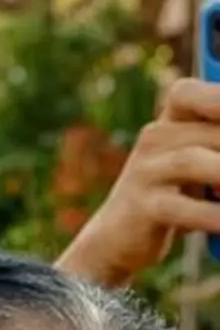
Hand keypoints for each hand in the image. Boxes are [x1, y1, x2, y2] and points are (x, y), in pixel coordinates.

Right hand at [59, 78, 219, 288]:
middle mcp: (155, 138)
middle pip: (211, 133)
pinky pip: (184, 209)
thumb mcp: (204, 161)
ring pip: (193, 161)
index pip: (190, 94)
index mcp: (171, 120)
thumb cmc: (178, 192)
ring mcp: (145, 171)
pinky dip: (216, 216)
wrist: (121, 236)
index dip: (216, 99)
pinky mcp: (143, 207)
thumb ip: (219, 142)